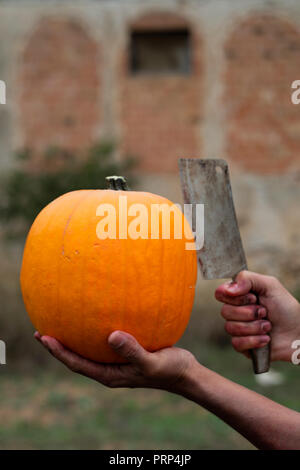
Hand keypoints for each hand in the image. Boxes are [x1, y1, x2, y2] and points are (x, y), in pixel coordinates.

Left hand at [34, 331, 195, 391]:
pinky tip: (95, 317)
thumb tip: (111, 335)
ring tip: (61, 323)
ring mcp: (116, 362)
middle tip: (41, 331)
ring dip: (73, 339)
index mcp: (109, 375)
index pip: (77, 364)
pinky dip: (93, 332)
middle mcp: (109, 369)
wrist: (185, 373)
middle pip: (77, 358)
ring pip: (88, 350)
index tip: (43, 337)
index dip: (58, 352)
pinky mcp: (125, 353)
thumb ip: (132, 350)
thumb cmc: (169, 370)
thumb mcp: (151, 362)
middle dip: (58, 347)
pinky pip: (103, 343)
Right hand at [215, 271, 299, 361]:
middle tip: (264, 312)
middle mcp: (236, 311)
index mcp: (240, 296)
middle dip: (248, 313)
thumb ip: (247, 278)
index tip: (252, 298)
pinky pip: (236, 343)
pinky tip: (266, 339)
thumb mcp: (270, 285)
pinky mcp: (243, 346)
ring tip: (268, 326)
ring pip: (231, 328)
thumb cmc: (286, 308)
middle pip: (225, 312)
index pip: (220, 293)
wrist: (299, 332)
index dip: (234, 297)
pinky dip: (254, 340)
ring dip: (254, 327)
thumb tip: (228, 289)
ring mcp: (238, 329)